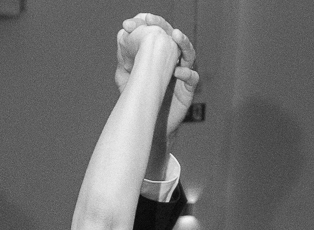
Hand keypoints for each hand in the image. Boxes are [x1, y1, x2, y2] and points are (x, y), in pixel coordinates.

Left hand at [117, 14, 198, 141]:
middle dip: (162, 26)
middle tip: (150, 20)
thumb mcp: (127, 77)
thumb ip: (125, 59)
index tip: (130, 23)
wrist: (147, 125)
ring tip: (175, 35)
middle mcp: (173, 60)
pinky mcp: (188, 90)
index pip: (155, 34)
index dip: (144, 25)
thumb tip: (121, 36)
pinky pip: (192, 78)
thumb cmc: (139, 99)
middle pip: (171, 37)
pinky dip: (187, 73)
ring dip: (183, 42)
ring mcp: (182, 74)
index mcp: (160, 55)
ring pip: (188, 53)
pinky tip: (178, 72)